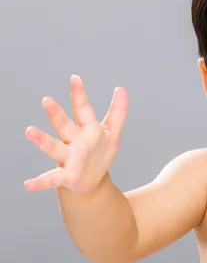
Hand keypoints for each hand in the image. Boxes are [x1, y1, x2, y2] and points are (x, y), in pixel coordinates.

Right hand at [24, 75, 127, 193]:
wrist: (92, 180)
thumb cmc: (99, 152)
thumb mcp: (113, 132)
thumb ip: (118, 111)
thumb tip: (121, 88)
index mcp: (87, 129)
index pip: (83, 109)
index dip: (79, 95)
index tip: (75, 78)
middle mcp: (74, 141)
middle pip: (65, 126)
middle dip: (57, 114)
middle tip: (46, 100)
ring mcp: (69, 158)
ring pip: (54, 147)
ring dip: (42, 140)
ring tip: (30, 131)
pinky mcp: (66, 176)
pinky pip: (51, 179)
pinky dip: (40, 182)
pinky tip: (28, 184)